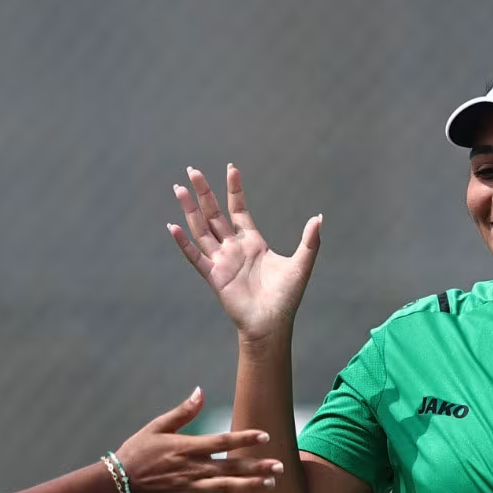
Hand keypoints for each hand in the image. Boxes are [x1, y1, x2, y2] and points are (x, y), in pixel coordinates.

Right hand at [114, 386, 283, 492]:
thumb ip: (182, 412)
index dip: (245, 439)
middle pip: (231, 467)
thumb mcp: (157, 427)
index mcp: (186, 447)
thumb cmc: (136, 451)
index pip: (221, 441)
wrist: (118, 484)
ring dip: (251, 485)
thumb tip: (200, 391)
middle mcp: (191, 469)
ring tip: (272, 483)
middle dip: (257, 466)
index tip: (265, 436)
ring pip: (227, 488)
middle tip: (280, 466)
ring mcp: (190, 488)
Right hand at [169, 164, 321, 342]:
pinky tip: (173, 227)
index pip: (239, 209)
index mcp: (252, 242)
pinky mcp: (214, 277)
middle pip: (214, 214)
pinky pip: (196, 257)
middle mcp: (234, 248)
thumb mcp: (301, 264)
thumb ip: (310, 241)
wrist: (272, 324)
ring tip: (178, 189)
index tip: (231, 168)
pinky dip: (184, 243)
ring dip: (190, 210)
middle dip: (203, 192)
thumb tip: (319, 217)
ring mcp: (222, 261)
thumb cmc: (287, 297)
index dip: (234, 190)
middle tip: (192, 170)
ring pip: (201, 229)